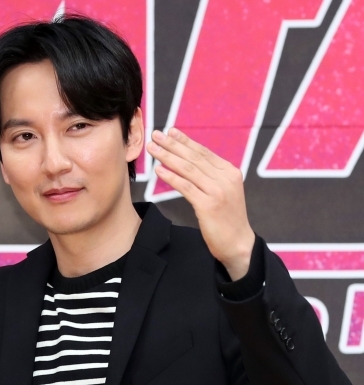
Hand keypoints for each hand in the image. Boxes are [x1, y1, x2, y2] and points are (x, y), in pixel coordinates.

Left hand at [147, 128, 255, 279]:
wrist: (238, 244)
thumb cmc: (227, 220)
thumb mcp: (224, 193)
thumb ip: (212, 178)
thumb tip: (191, 164)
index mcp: (230, 172)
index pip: (204, 152)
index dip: (185, 141)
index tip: (170, 132)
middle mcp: (225, 178)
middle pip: (194, 158)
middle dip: (173, 145)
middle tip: (156, 134)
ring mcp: (217, 191)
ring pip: (188, 169)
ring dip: (168, 157)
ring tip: (153, 149)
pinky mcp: (208, 206)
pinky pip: (186, 187)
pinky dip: (171, 177)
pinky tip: (159, 170)